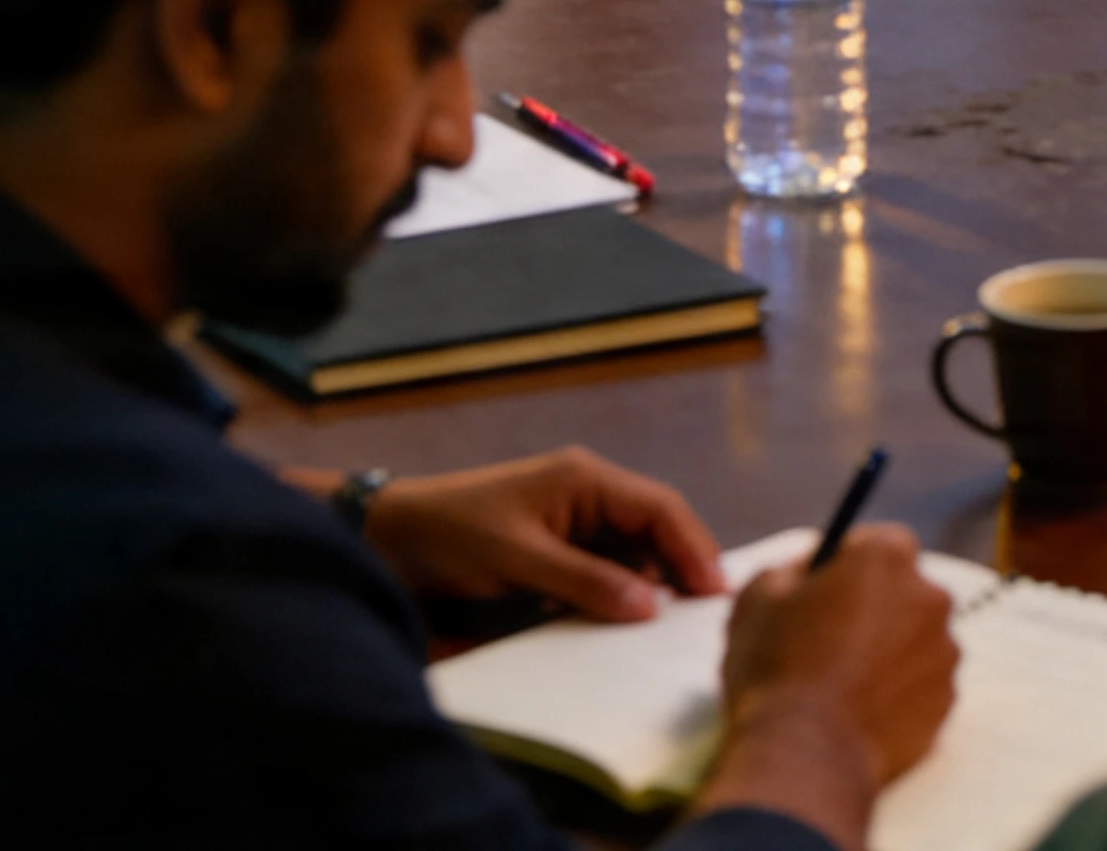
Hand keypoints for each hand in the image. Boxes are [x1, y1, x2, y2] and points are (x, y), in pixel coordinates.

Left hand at [353, 448, 723, 622]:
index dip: (693, 548)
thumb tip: (650, 606)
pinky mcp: (559, 550)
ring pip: (635, 551)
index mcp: (585, 479)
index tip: (714, 595)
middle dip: (682, 567)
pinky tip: (629, 624)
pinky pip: (607, 569)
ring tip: (671, 627)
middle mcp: (588, 494)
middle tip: (702, 619)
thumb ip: (585, 581)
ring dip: (653, 584)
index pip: (660, 508)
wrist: (392, 540)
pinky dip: (622, 593)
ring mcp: (574, 521)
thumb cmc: (453, 536)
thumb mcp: (519, 559)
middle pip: (655, 528)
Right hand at [712, 524, 961, 788]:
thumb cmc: (776, 668)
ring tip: (842, 681)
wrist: (805, 755)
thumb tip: (808, 574)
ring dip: (887, 649)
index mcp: (887, 558)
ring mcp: (944, 652)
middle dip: (872, 607)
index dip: (844, 565)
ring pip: (913, 638)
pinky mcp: (946, 702)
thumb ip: (790, 570)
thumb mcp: (757, 598)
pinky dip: (897, 691)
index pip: (875, 542)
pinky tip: (859, 709)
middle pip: (901, 590)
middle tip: (828, 638)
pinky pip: (920, 683)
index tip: (822, 590)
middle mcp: (930, 597)